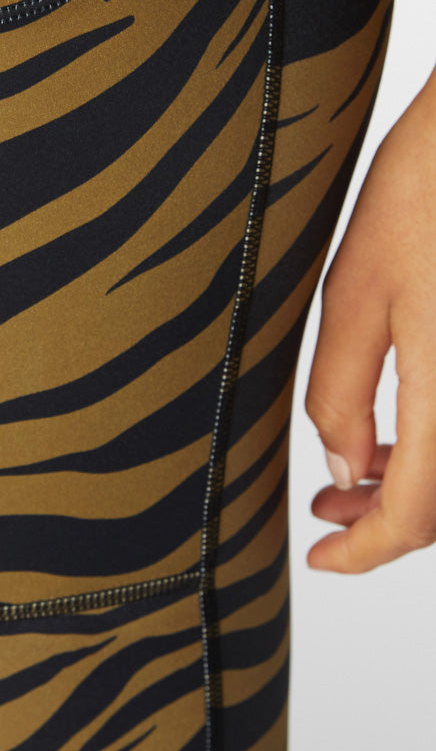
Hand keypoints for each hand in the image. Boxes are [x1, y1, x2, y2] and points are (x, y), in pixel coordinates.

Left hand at [305, 73, 435, 571]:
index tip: (324, 561)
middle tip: (331, 511)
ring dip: (418, 483)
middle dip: (391, 518)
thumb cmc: (428, 189)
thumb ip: (341, 391)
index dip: (366, 550)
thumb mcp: (356, 290)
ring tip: (356, 468)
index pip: (419, 514)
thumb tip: (343, 469)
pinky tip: (402, 425)